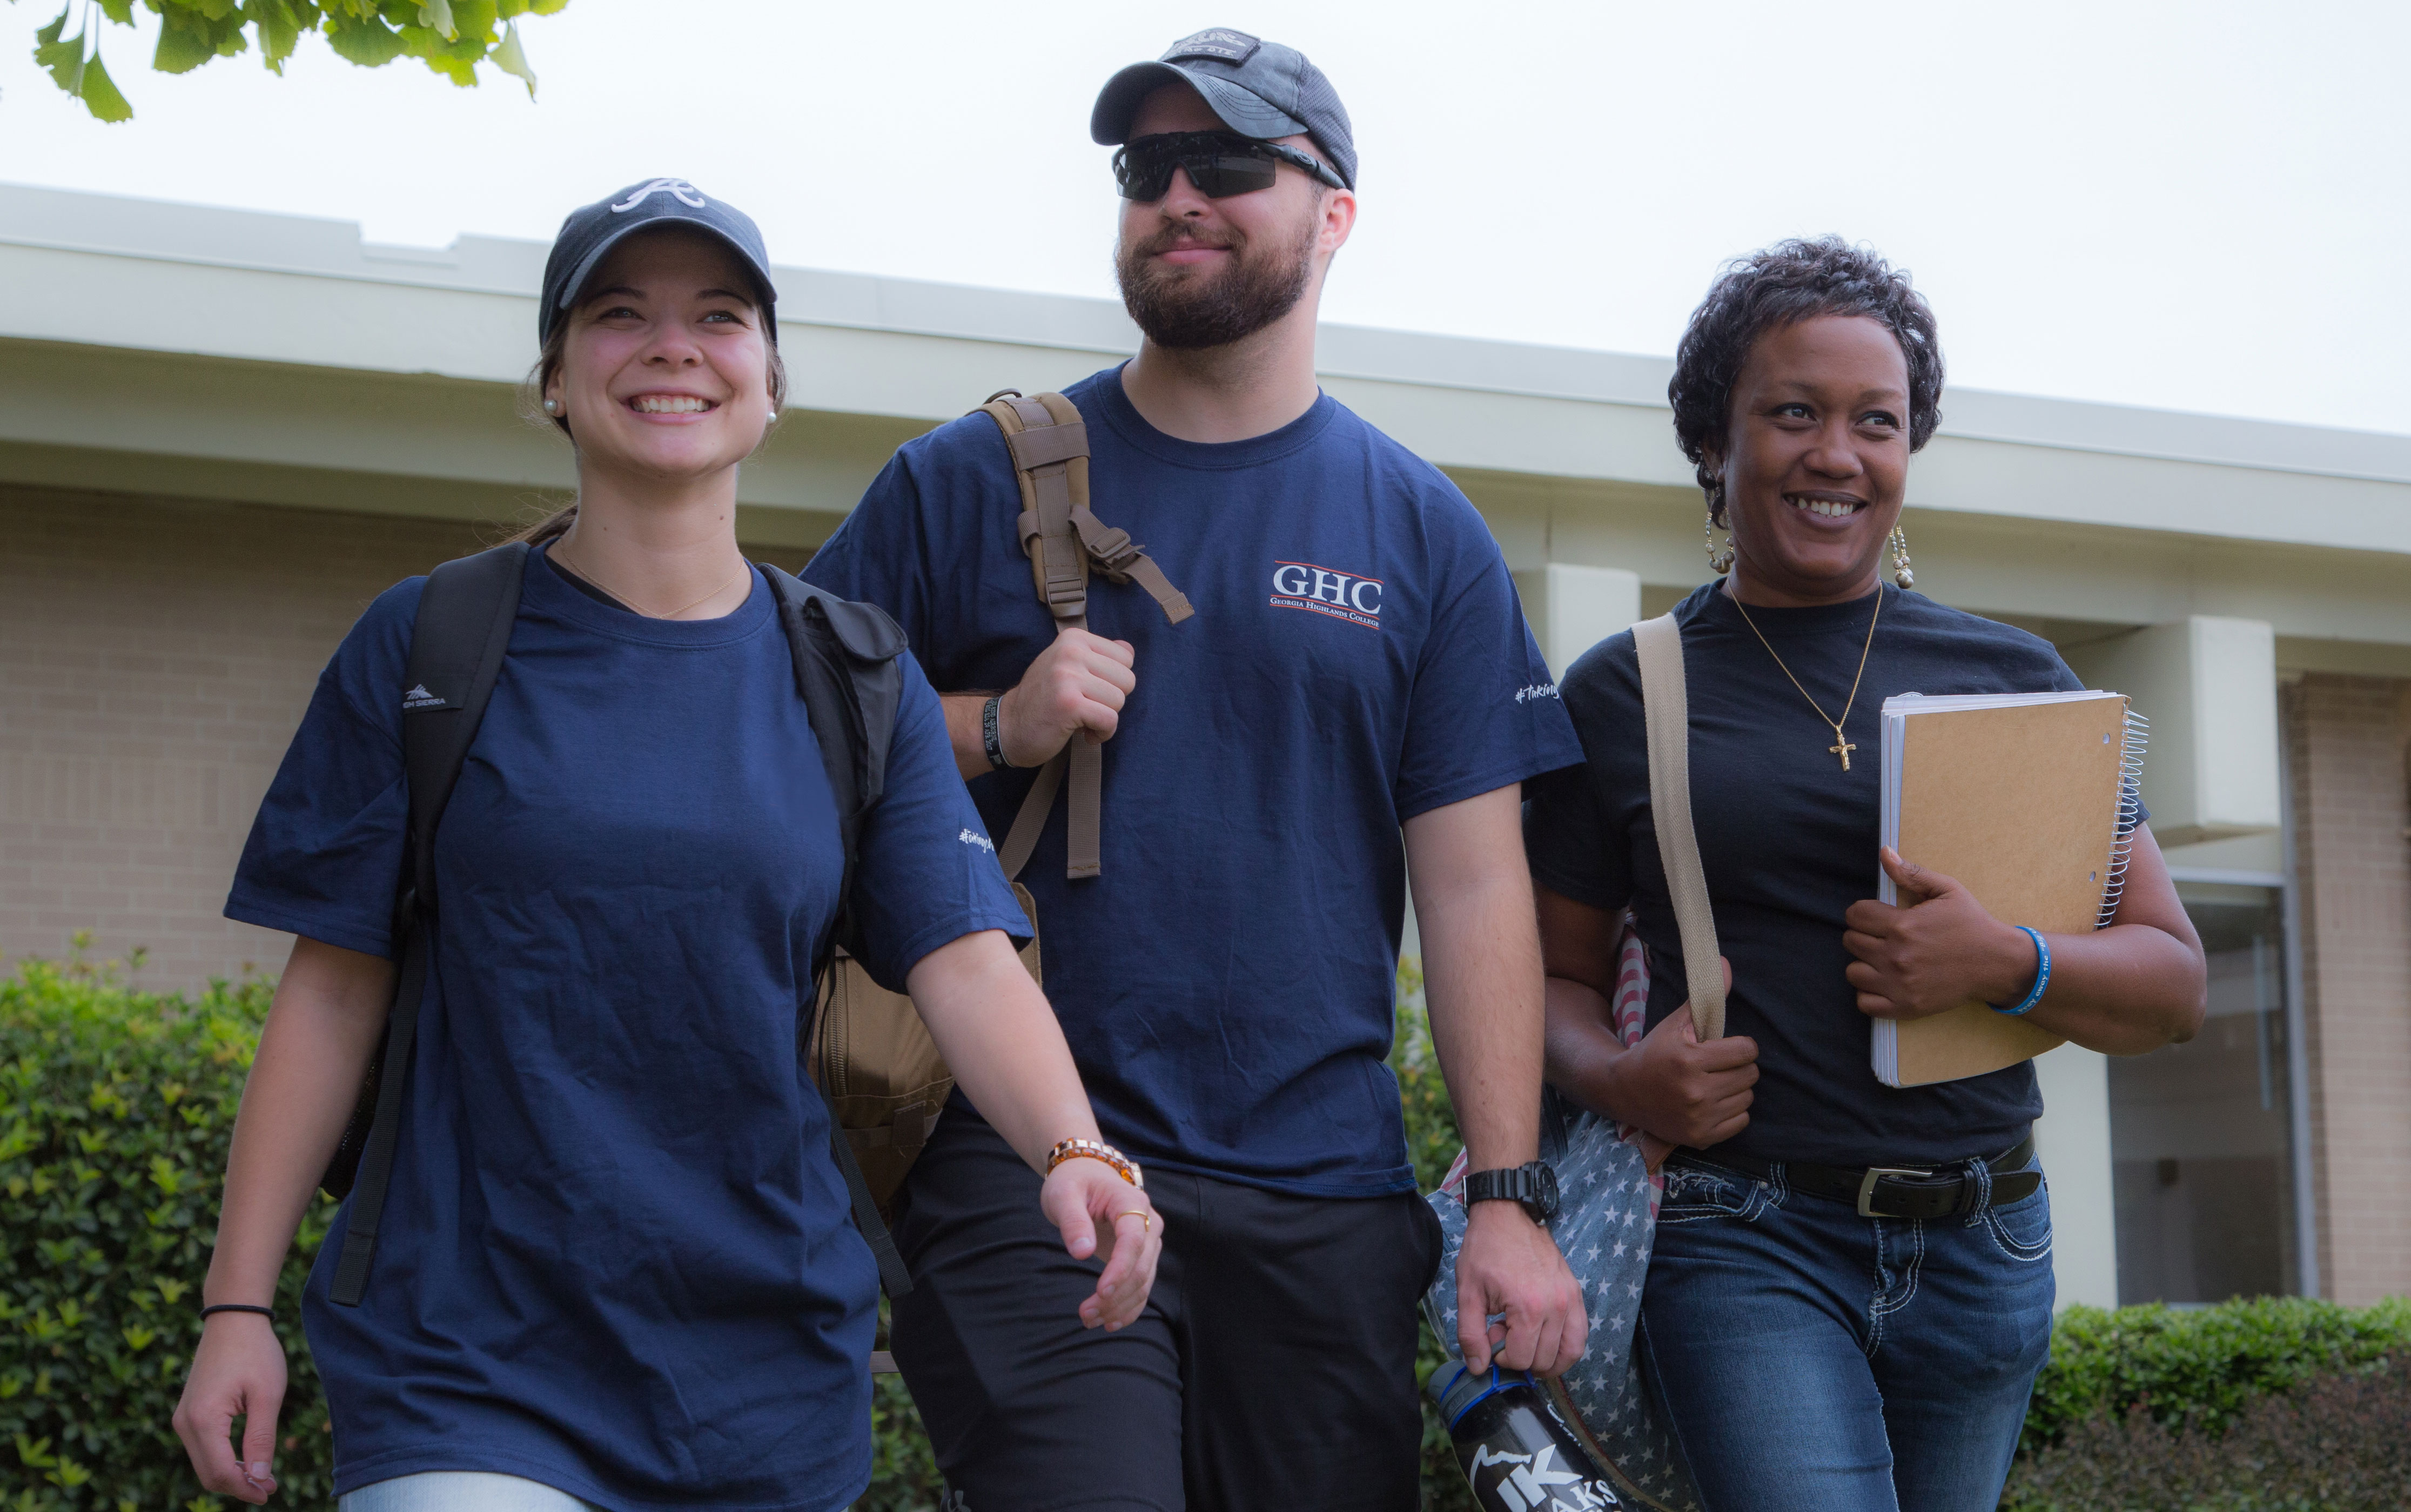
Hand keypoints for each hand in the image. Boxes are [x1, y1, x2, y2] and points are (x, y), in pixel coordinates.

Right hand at [172, 1313, 287, 1504]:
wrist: (233, 1320)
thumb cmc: (255, 1352)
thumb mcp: (267, 1395)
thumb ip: (261, 1438)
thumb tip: (259, 1477)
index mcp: (203, 1420)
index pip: (220, 1472)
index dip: (245, 1488)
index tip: (269, 1492)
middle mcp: (185, 1423)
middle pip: (208, 1474)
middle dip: (238, 1486)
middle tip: (270, 1488)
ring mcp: (183, 1419)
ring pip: (204, 1464)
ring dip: (230, 1475)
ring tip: (263, 1477)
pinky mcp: (187, 1414)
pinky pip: (202, 1449)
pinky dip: (222, 1460)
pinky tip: (246, 1460)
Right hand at [999, 629, 1136, 766]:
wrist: (1008, 727)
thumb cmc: (1043, 700)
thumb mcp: (1067, 667)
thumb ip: (1099, 656)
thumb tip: (1129, 649)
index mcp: (1073, 639)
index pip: (1126, 658)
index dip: (1114, 682)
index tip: (1090, 692)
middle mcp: (1070, 651)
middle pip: (1127, 680)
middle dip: (1111, 701)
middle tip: (1085, 707)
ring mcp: (1067, 676)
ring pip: (1119, 701)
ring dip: (1105, 719)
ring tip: (1081, 719)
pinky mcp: (1068, 704)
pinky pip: (1109, 720)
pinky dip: (1102, 734)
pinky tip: (1084, 734)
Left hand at [1039, 1159, 1162, 1332]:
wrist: (1086, 1175)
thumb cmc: (1073, 1182)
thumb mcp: (1063, 1195)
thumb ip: (1073, 1221)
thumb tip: (1082, 1253)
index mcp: (1132, 1202)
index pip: (1133, 1240)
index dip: (1120, 1269)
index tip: (1100, 1292)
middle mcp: (1148, 1223)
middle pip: (1141, 1267)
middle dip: (1116, 1296)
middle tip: (1085, 1314)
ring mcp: (1148, 1241)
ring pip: (1144, 1282)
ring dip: (1120, 1306)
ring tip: (1089, 1320)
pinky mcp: (1141, 1257)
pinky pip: (1142, 1287)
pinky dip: (1128, 1308)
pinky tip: (1110, 1323)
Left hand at [1456, 1199, 1587, 1376]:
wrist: (1508, 1215)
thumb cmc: (1486, 1250)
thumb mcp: (1467, 1292)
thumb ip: (1470, 1335)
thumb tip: (1479, 1368)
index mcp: (1528, 1307)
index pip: (1520, 1359)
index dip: (1501, 1357)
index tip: (1491, 1336)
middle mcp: (1556, 1307)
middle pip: (1545, 1360)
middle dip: (1521, 1356)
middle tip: (1505, 1333)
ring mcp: (1571, 1299)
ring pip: (1569, 1354)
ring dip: (1547, 1360)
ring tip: (1526, 1344)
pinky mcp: (1576, 1293)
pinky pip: (1580, 1335)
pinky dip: (1565, 1346)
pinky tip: (1545, 1338)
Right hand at [1595, 958, 1753, 1151]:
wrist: (1624, 1092)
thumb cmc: (1654, 1053)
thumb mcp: (1676, 1023)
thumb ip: (1705, 998)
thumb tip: (1727, 964)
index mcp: (1689, 1060)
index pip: (1746, 1050)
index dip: (1739, 1046)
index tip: (1725, 1047)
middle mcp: (1695, 1092)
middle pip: (1750, 1075)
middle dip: (1738, 1066)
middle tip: (1718, 1065)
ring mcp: (1699, 1118)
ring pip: (1748, 1098)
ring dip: (1736, 1089)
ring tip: (1714, 1083)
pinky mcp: (1701, 1138)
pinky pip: (1742, 1121)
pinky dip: (1732, 1111)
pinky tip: (1712, 1103)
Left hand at [1844, 847, 2037, 1019]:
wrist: (1997, 963)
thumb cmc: (1972, 923)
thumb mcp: (1947, 890)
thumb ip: (1912, 873)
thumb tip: (1884, 852)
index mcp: (1903, 926)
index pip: (1855, 915)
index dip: (1863, 912)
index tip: (1876, 916)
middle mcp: (1896, 956)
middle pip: (1851, 941)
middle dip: (1863, 935)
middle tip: (1882, 936)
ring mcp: (1900, 985)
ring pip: (1853, 972)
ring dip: (1864, 964)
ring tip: (1882, 959)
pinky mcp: (1906, 1007)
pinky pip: (1865, 1003)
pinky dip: (1869, 993)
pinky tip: (1883, 982)